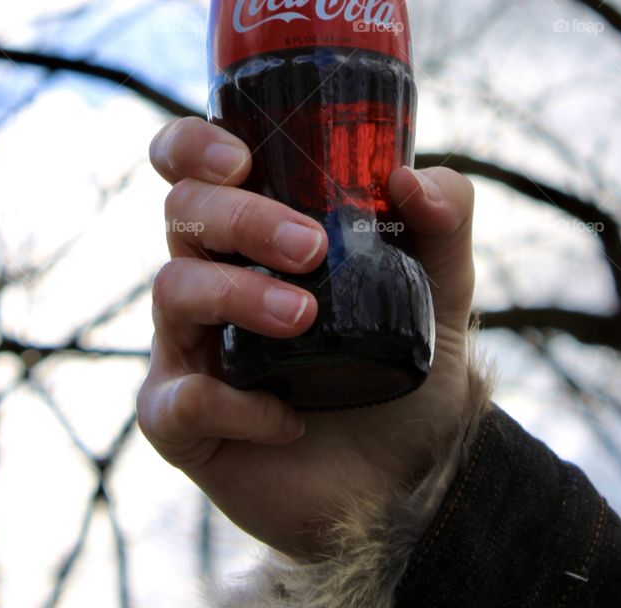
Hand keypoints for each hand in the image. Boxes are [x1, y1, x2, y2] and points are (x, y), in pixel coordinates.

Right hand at [136, 117, 476, 559]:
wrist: (414, 474)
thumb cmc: (407, 361)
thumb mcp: (444, 281)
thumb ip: (447, 214)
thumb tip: (411, 181)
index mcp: (250, 229)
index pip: (187, 166)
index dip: (192, 146)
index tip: (240, 158)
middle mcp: (210, 274)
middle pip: (183, 212)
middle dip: (243, 218)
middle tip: (313, 249)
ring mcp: (190, 346)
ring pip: (174, 288)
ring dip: (238, 293)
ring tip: (306, 318)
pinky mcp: (185, 423)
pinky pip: (176, 399)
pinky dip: (230, 402)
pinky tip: (288, 417)